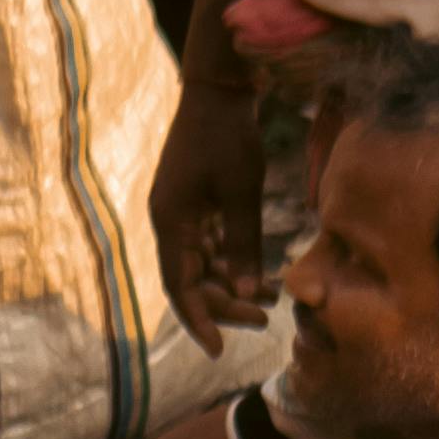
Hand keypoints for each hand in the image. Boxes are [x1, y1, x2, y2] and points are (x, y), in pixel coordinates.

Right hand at [151, 65, 270, 346]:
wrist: (218, 89)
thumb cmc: (229, 134)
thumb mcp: (241, 191)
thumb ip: (244, 244)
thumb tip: (248, 294)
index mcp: (170, 222)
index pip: (179, 287)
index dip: (199, 320)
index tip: (221, 349)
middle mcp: (168, 222)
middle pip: (191, 281)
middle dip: (225, 304)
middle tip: (266, 318)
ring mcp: (179, 213)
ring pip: (201, 266)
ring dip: (231, 285)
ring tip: (271, 300)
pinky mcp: (193, 203)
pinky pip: (207, 246)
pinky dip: (230, 263)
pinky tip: (259, 274)